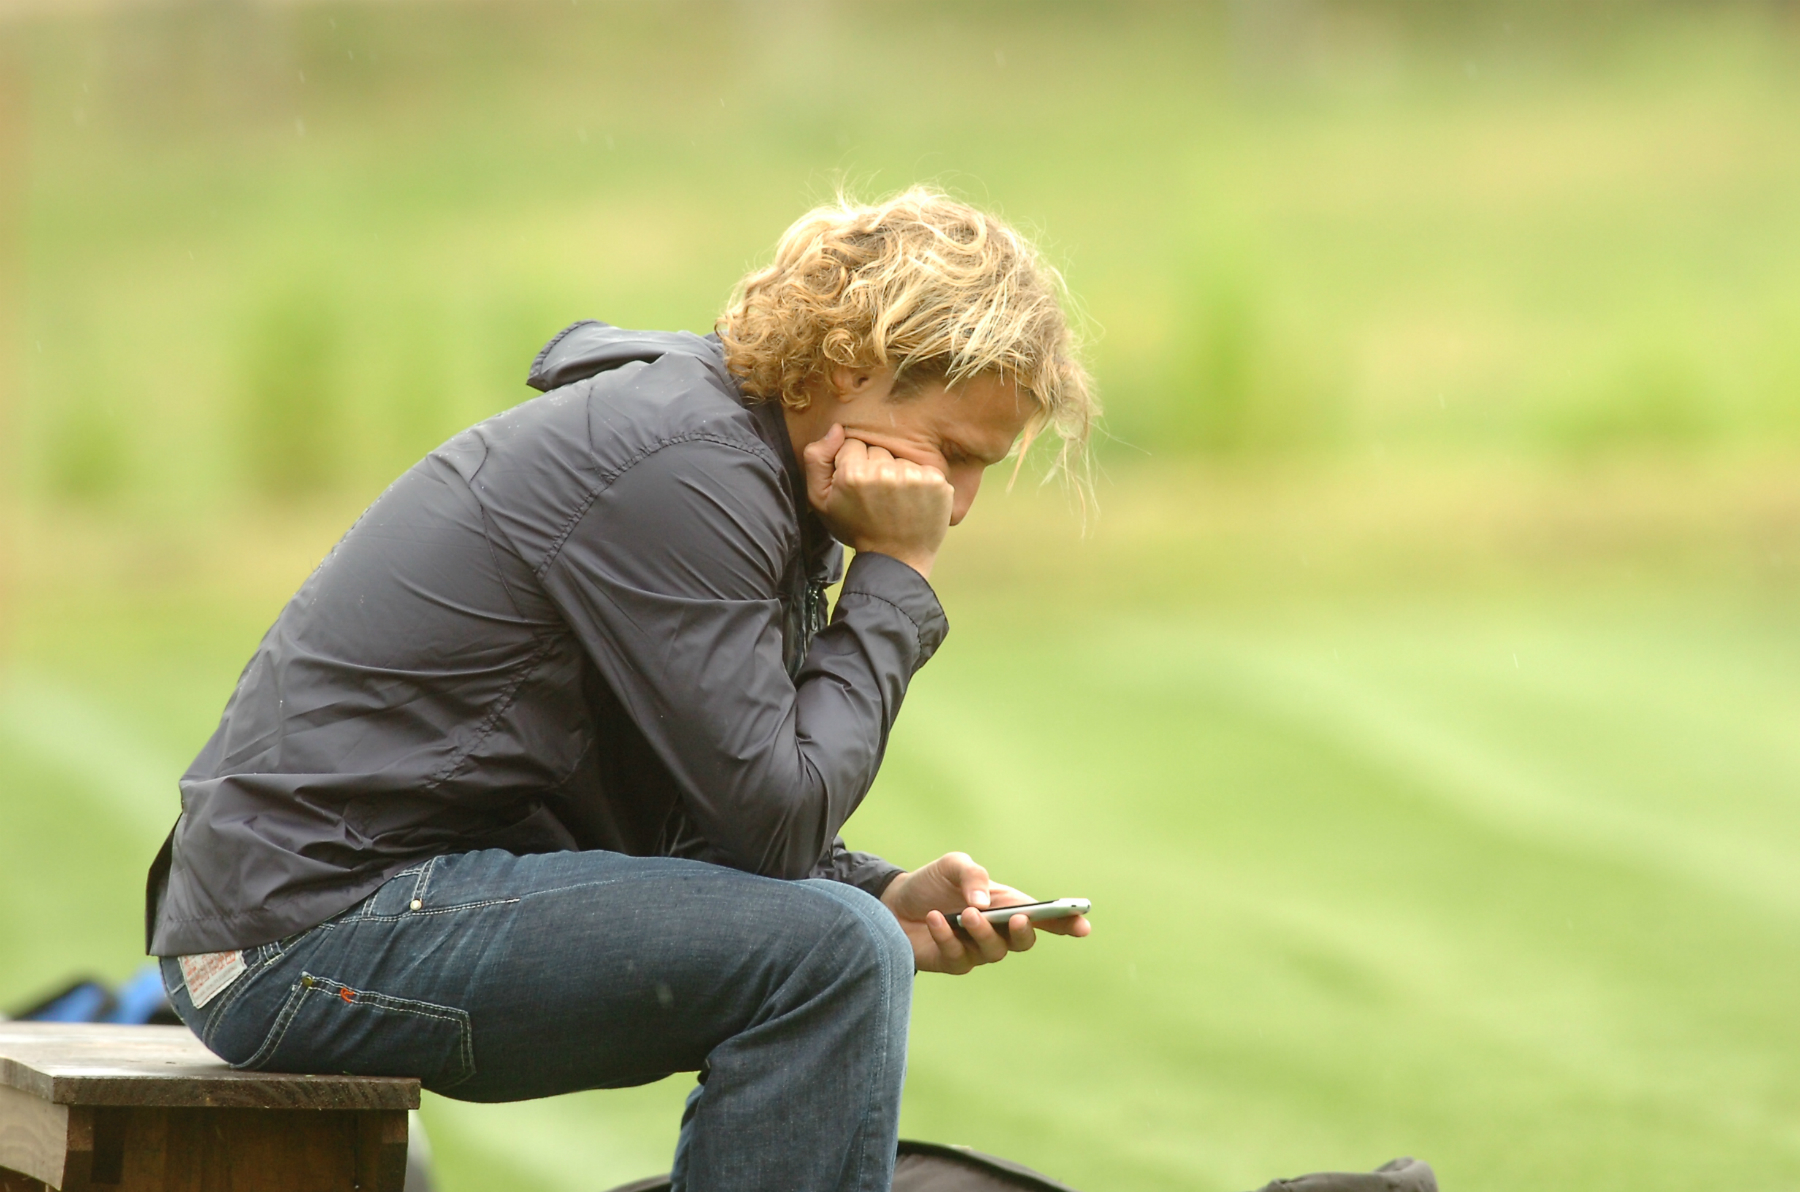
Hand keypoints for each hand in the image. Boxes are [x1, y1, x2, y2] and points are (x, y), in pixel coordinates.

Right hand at [802, 426, 952, 578]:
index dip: (852, 465)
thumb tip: (837, 429)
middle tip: (877, 498)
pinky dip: (920, 482)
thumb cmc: (855, 528)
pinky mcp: (936, 483)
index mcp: (853, 474)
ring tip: (895, 502)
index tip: (858, 488)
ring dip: (898, 475)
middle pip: (878, 450)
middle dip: (875, 467)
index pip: (852, 444)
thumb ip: (816, 459)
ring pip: (900, 459)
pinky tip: (913, 502)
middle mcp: (884, 472)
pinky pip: (923, 468)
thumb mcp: (820, 499)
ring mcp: (913, 477)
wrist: (895, 559)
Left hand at [879, 851, 1090, 974]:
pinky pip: (958, 957)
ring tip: (965, 914)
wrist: (892, 904)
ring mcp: (976, 950)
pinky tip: (935, 920)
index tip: (1083, 924)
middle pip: (1024, 941)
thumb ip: (972, 874)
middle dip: (1024, 932)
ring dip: (982, 932)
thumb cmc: (931, 884)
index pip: (1044, 918)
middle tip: (1016, 918)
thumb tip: (984, 901)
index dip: (1067, 923)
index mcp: (1007, 904)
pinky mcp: (953, 962)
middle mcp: (997, 931)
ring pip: (993, 951)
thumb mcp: (952, 866)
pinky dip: (947, 937)